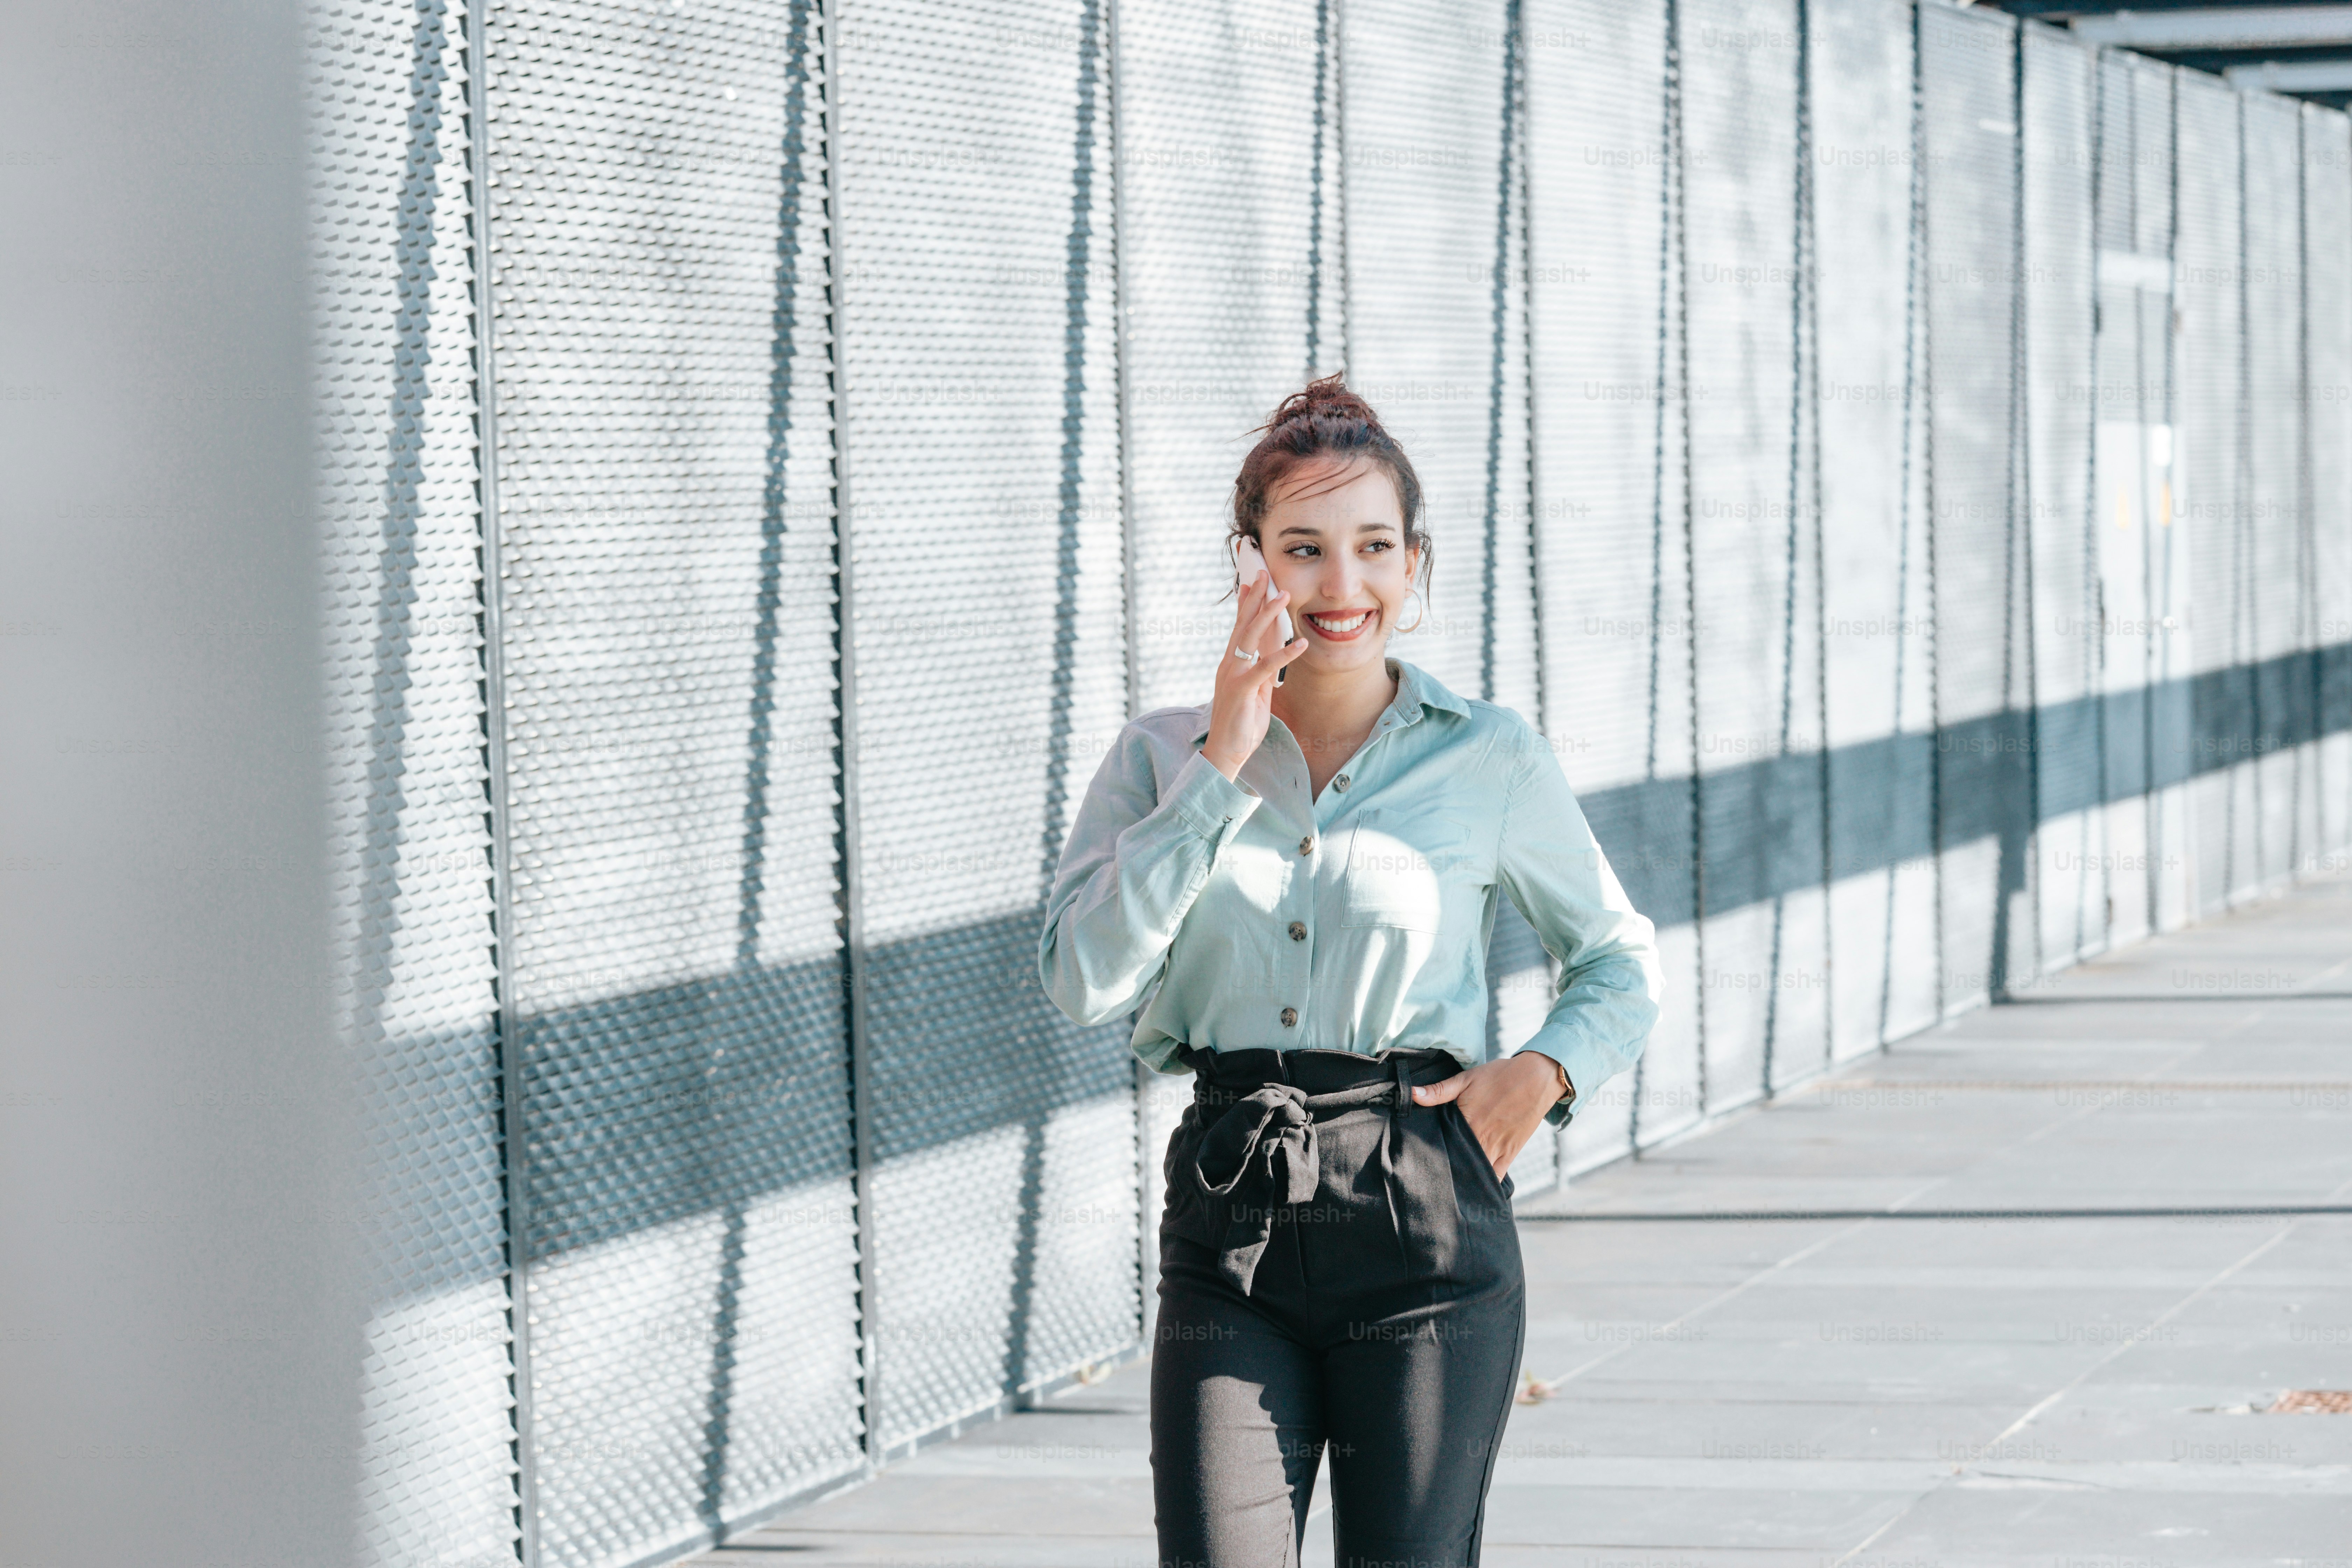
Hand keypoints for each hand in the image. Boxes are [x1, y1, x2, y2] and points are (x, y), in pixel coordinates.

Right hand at [1201, 571, 1307, 778]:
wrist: (1226, 752)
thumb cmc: (1241, 724)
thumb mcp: (1256, 691)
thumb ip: (1263, 671)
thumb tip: (1272, 653)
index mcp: (1232, 664)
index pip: (1239, 628)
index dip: (1246, 604)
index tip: (1252, 582)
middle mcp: (1229, 664)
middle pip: (1242, 624)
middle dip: (1254, 597)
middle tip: (1263, 572)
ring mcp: (1233, 675)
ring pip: (1250, 637)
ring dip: (1268, 614)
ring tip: (1284, 595)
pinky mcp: (1241, 690)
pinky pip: (1264, 667)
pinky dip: (1284, 654)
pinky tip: (1300, 642)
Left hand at [1411, 1052, 1565, 1179]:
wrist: (1537, 1078)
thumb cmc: (1500, 1075)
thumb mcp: (1466, 1078)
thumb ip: (1438, 1091)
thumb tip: (1411, 1094)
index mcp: (1467, 1121)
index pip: (1443, 1144)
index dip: (1431, 1153)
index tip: (1421, 1159)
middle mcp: (1481, 1138)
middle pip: (1458, 1161)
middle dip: (1446, 1168)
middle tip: (1432, 1176)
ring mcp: (1497, 1148)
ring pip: (1476, 1172)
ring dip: (1464, 1178)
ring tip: (1450, 1185)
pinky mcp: (1511, 1153)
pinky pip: (1497, 1175)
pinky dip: (1486, 1182)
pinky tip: (1476, 1187)